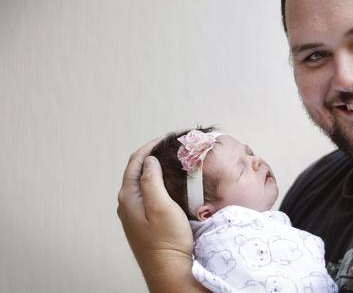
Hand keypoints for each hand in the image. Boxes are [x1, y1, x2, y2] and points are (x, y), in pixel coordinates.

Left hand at [117, 138, 205, 291]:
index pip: (135, 162)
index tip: (166, 138)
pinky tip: (168, 183)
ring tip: (170, 160)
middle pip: (136, 171)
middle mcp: (127, 204)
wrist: (168, 269)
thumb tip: (149, 160)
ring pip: (142, 183)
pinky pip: (146, 194)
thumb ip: (151, 180)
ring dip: (154, 169)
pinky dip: (156, 182)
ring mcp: (133, 214)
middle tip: (170, 147)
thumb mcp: (161, 205)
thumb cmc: (167, 240)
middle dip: (151, 155)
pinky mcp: (142, 221)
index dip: (150, 146)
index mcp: (129, 197)